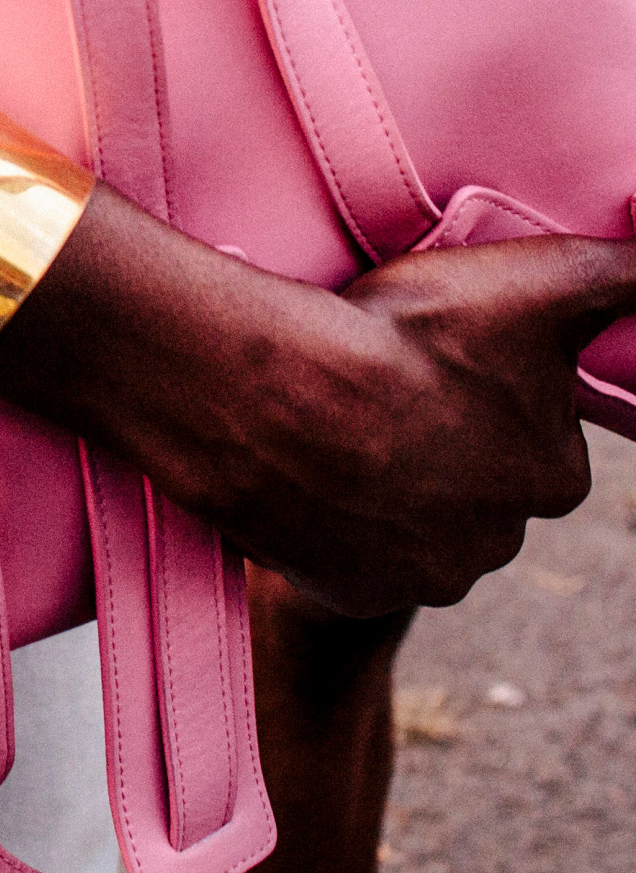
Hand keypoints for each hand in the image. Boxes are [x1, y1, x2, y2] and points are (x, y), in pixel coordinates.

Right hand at [0, 185, 635, 615]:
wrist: (272, 397)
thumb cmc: (407, 336)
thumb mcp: (540, 283)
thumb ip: (623, 279)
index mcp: (553, 476)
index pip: (536, 434)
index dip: (487, 386)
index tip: (439, 354)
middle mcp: (498, 541)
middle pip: (476, 483)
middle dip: (442, 441)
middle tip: (388, 382)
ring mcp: (421, 575)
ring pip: (418, 523)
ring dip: (391, 481)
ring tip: (340, 418)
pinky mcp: (351, 593)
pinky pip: (354, 557)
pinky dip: (338, 519)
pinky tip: (312, 464)